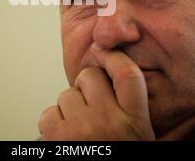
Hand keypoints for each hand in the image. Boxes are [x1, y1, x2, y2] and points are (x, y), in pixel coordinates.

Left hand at [38, 44, 155, 139]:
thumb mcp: (143, 142)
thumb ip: (143, 116)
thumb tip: (147, 92)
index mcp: (135, 124)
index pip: (128, 75)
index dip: (115, 57)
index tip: (106, 52)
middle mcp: (109, 122)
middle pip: (91, 77)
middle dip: (88, 87)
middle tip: (92, 106)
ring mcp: (80, 129)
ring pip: (66, 94)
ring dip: (69, 109)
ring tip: (80, 132)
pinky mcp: (56, 138)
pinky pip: (48, 113)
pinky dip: (53, 124)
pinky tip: (65, 139)